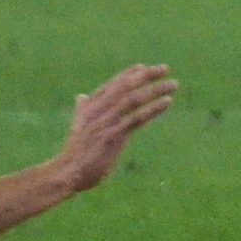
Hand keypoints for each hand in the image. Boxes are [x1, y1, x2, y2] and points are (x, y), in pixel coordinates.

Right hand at [53, 64, 177, 192]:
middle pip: (125, 86)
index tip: (144, 67)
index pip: (112, 84)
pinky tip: (167, 102)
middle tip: (165, 68)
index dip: (129, 74)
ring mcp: (106, 122)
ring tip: (173, 84)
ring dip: (155, 90)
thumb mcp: (78, 127)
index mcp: (89, 106)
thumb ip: (82, 110)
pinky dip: (153, 108)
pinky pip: (137, 118)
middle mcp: (98, 110)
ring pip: (133, 99)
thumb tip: (81, 96)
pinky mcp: (113, 136)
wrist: (67, 172)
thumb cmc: (75, 152)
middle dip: (146, 75)